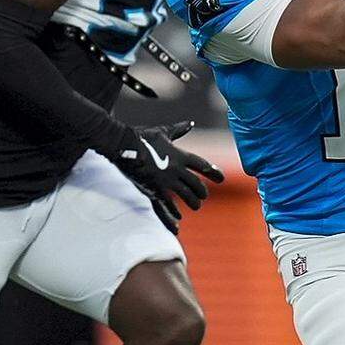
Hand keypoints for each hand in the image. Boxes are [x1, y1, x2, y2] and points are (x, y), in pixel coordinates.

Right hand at [109, 120, 224, 233]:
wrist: (123, 146)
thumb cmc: (143, 137)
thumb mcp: (163, 132)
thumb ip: (179, 130)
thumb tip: (191, 123)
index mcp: (180, 155)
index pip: (202, 165)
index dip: (212, 172)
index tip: (221, 179)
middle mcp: (176, 169)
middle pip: (195, 183)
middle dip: (201, 191)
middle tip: (205, 195)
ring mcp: (165, 181)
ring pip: (185, 195)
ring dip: (192, 202)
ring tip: (196, 206)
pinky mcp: (153, 190)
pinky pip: (166, 205)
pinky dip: (172, 215)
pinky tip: (178, 221)